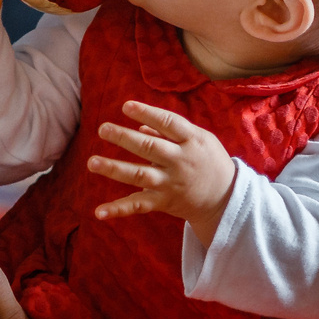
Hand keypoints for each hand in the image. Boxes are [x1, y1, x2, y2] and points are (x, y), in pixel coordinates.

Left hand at [89, 100, 238, 248]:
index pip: (168, 123)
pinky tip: (99, 212)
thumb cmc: (210, 161)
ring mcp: (170, 183)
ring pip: (139, 175)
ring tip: (92, 162)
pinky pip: (138, 205)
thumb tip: (140, 126)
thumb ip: (171, 132)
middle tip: (102, 129)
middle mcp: (180, 161)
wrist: (225, 199)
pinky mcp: (163, 202)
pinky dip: (118, 210)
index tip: (126, 106)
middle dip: (124, 138)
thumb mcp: (200, 139)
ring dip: (114, 169)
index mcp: (191, 140)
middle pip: (149, 147)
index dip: (147, 114)